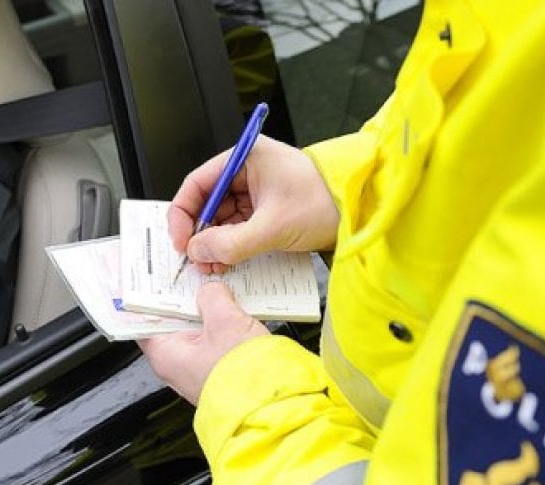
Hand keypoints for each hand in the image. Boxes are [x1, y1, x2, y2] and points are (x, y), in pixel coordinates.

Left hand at [139, 282, 268, 404]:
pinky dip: (221, 327)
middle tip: (195, 278)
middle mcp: (176, 366)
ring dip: (207, 313)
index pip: (144, 319)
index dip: (151, 296)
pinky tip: (236, 313)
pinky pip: (214, 343)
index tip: (156, 279)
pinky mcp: (218, 373)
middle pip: (172, 322)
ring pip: (195, 332)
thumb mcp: (226, 321)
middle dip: (185, 299)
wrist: (272, 409)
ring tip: (220, 293)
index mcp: (165, 354)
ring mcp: (197, 371)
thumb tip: (210, 289)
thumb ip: (213, 297)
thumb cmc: (243, 376)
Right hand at [169, 135, 337, 273]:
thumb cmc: (327, 201)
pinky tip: (227, 262)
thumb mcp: (273, 226)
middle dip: (200, 234)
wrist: (362, 212)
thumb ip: (231, 242)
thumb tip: (198, 251)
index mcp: (246, 158)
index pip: (198, 183)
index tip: (182, 240)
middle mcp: (247, 172)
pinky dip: (229, 246)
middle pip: (207, 203)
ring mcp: (256, 192)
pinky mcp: (266, 211)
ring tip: (213, 265)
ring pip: (221, 219)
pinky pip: (237, 228)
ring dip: (214, 244)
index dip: (184, 213)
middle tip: (198, 259)